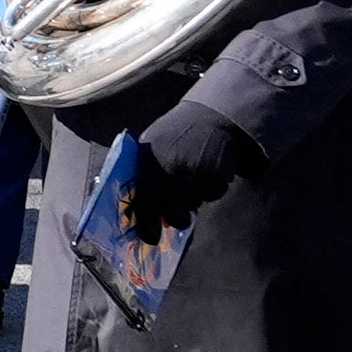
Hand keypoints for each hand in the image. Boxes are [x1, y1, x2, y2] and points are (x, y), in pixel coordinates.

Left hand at [126, 110, 256, 228]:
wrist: (213, 114)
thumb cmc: (178, 134)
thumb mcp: (154, 146)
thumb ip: (144, 175)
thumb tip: (137, 214)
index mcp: (147, 159)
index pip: (142, 199)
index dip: (145, 222)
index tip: (150, 238)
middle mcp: (167, 165)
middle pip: (170, 210)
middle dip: (175, 218)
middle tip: (180, 218)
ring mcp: (192, 169)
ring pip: (192, 204)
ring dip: (195, 200)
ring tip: (196, 180)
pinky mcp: (214, 171)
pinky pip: (212, 194)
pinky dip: (213, 189)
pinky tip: (211, 172)